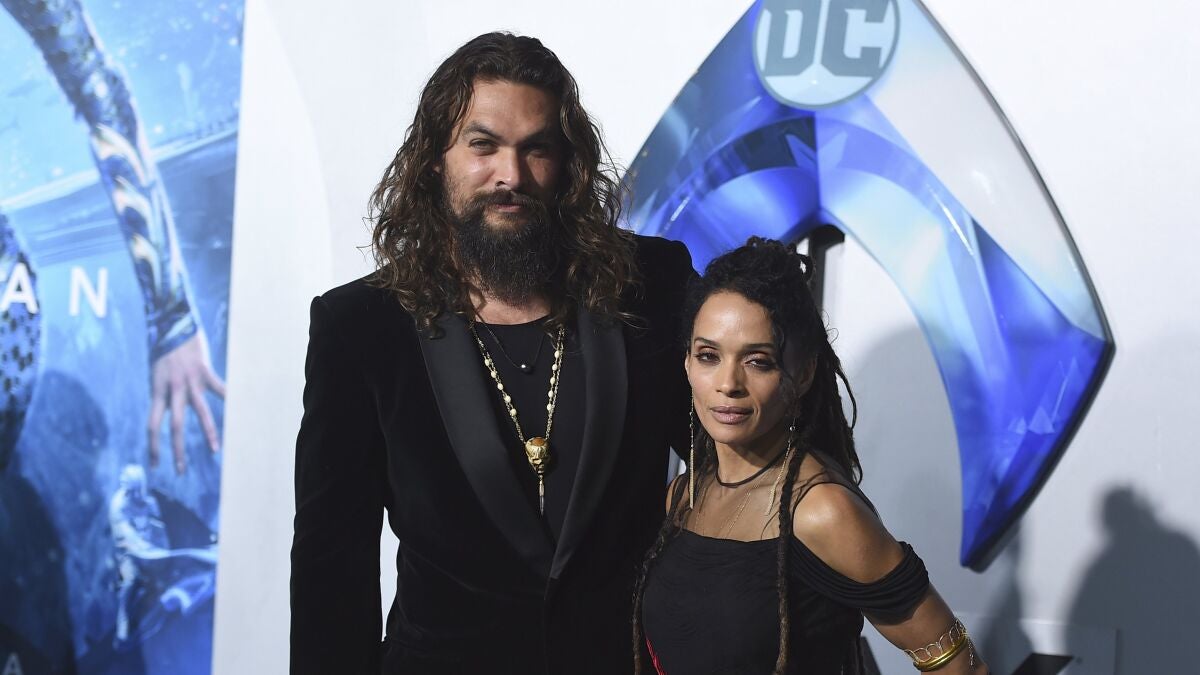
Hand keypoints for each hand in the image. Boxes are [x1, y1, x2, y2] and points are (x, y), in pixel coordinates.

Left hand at [148, 332, 225, 472]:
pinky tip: (239, 410)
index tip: (155, 465)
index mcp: (158, 391)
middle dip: (177, 450)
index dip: (153, 446)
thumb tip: (167, 405)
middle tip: (179, 471)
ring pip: (199, 413)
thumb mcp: (156, 371)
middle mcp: (172, 389)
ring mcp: (189, 381)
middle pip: (174, 426)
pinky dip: (228, 398)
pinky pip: (219, 388)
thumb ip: (164, 389)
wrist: (170, 322)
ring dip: (207, 434)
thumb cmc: (163, 347)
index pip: (152, 426)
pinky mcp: (204, 371)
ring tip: (214, 451)